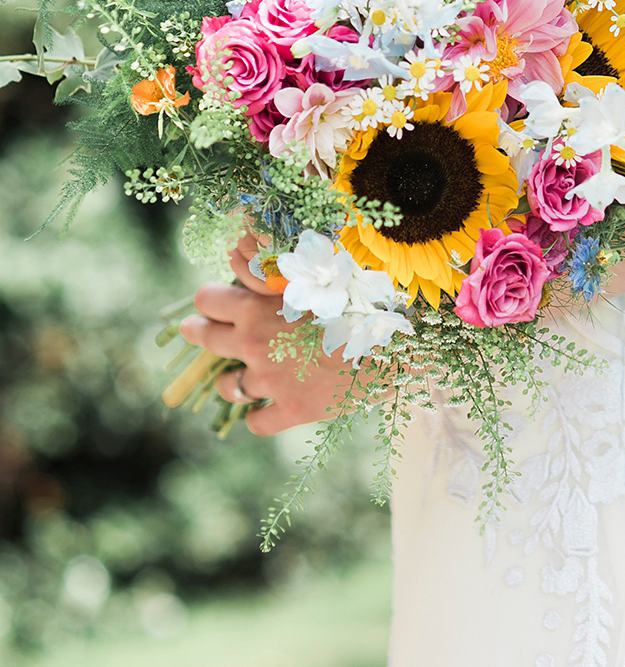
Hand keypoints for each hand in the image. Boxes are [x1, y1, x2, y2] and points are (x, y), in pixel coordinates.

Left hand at [180, 230, 356, 435]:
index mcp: (256, 307)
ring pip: (228, 386)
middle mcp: (253, 345)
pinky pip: (257, 422)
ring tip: (232, 377)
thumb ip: (272, 264)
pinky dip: (258, 417)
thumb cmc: (354, 299)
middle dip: (195, 330)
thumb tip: (237, 245)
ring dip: (228, 379)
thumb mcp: (312, 273)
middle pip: (204, 337)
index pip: (207, 300)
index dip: (208, 299)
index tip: (211, 300)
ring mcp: (270, 381)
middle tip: (192, 329)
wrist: (390, 344)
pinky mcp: (290, 410)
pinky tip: (262, 411)